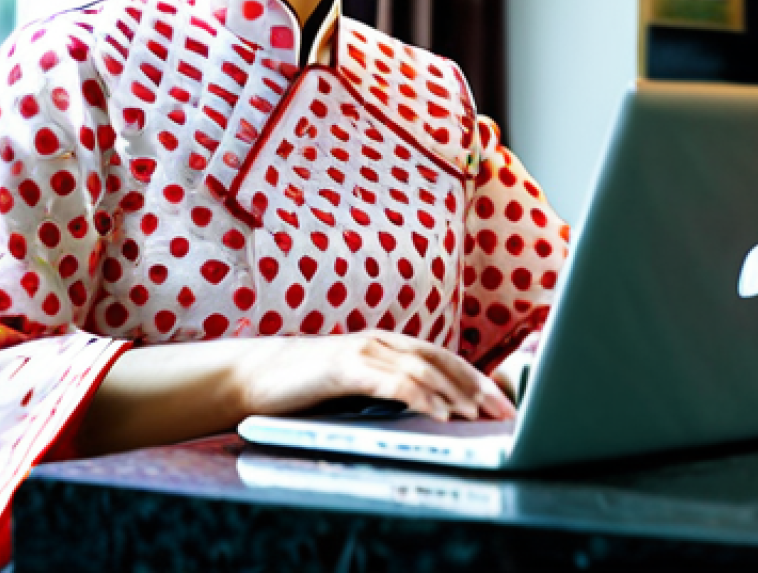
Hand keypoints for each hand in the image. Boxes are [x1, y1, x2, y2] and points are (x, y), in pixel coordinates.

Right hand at [229, 331, 516, 422]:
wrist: (254, 375)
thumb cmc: (306, 385)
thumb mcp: (355, 385)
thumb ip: (387, 389)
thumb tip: (429, 413)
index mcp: (386, 344)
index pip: (442, 358)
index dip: (474, 378)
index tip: (500, 403)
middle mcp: (380, 341)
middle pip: (441, 359)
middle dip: (476, 386)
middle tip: (502, 412)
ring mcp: (363, 350)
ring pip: (421, 368)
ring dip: (454, 392)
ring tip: (477, 415)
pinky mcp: (345, 366)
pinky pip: (391, 381)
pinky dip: (419, 396)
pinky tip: (438, 412)